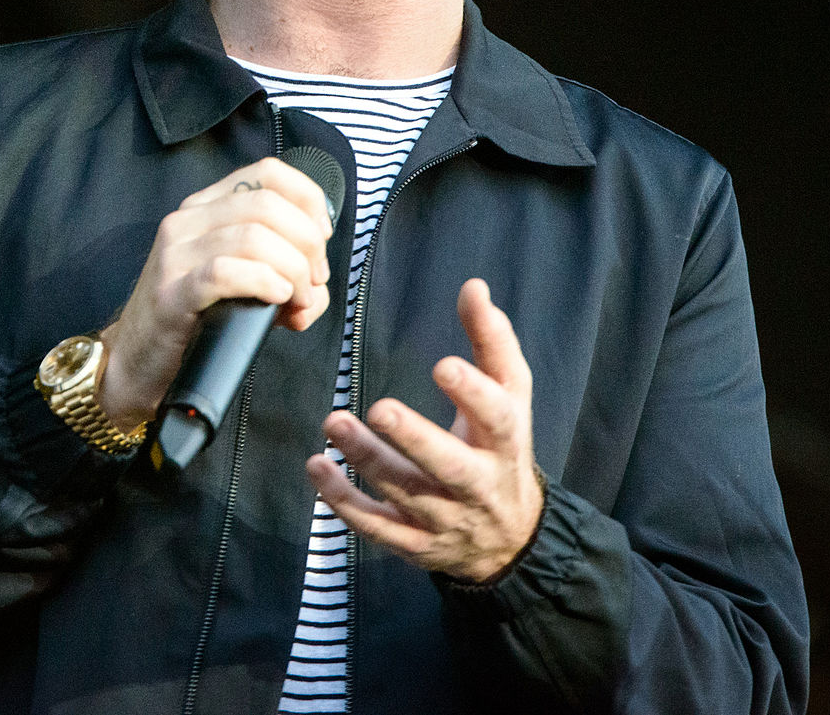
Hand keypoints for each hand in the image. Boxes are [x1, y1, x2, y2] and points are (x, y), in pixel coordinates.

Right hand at [97, 157, 333, 432]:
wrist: (136, 364)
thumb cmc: (196, 321)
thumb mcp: (243, 284)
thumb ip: (285, 275)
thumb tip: (317, 289)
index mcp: (207, 207)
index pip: (268, 173)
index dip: (307, 200)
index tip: (321, 238)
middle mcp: (188, 220)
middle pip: (268, 205)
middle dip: (306, 244)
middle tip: (312, 283)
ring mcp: (175, 254)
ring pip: (254, 236)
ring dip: (292, 270)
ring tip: (297, 301)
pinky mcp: (171, 292)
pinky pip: (225, 271)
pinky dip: (264, 282)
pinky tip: (276, 299)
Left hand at [306, 278, 543, 581]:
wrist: (511, 538)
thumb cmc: (502, 445)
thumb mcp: (509, 395)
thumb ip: (491, 340)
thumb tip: (473, 286)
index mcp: (505, 442)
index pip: (496, 418)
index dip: (473, 394)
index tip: (443, 366)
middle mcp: (479, 485)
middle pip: (449, 466)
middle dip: (416, 439)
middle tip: (380, 408)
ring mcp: (445, 519)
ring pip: (406, 494)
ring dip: (367, 460)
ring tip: (334, 423)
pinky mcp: (415, 544)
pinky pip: (378, 529)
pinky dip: (344, 503)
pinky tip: (318, 468)